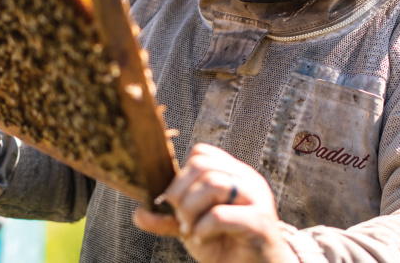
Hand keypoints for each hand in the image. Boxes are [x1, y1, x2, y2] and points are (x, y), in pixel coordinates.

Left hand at [132, 143, 296, 262]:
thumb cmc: (227, 246)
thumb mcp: (192, 229)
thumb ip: (168, 220)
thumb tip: (139, 212)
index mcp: (233, 173)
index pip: (201, 153)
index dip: (180, 174)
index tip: (174, 202)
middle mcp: (247, 179)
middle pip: (203, 165)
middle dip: (180, 192)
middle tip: (179, 218)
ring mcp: (257, 198)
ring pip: (214, 183)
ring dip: (191, 209)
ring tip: (190, 228)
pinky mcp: (260, 222)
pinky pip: (221, 214)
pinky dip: (203, 227)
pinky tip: (202, 238)